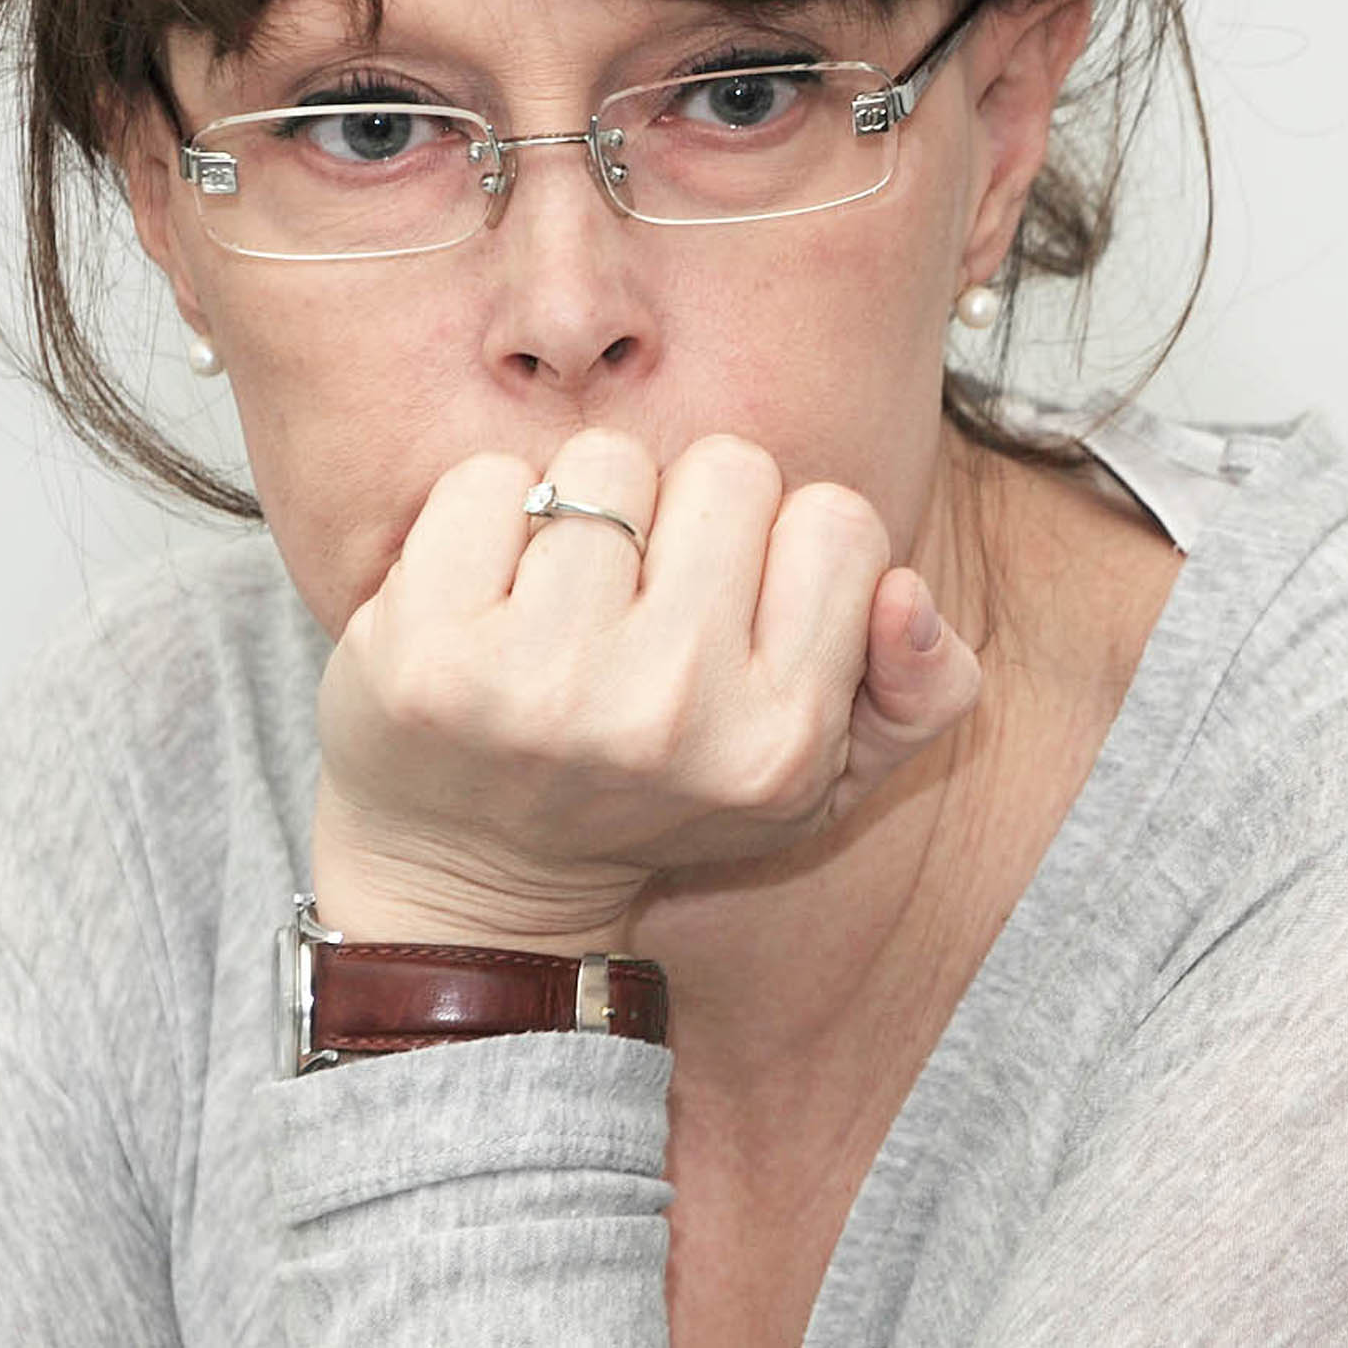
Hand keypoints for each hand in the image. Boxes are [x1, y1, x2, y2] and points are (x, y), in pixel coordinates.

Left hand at [309, 426, 983, 952]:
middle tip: (645, 598)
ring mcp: (538, 682)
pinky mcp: (425, 649)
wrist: (470, 885)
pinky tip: (487, 592)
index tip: (737, 608)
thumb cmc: (662, 796)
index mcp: (777, 742)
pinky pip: (490, 477)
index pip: (839, 520)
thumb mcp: (822, 776)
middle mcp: (665, 714)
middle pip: (728, 468)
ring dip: (587, 507)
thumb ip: (921, 690)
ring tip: (565, 596)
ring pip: (607, 462)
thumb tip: (908, 592)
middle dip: (690, 513)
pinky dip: (489, 513)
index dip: (787, 544)